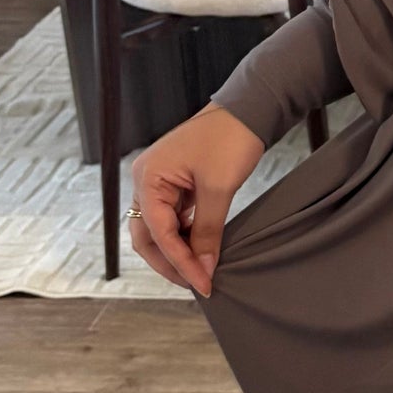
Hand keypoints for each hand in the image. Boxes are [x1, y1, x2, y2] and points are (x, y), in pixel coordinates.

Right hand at [129, 104, 263, 297]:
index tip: (202, 284)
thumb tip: (204, 266)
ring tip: (201, 271)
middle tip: (197, 284)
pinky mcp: (175, 183)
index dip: (180, 262)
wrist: (247, 109)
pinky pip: (173, 218)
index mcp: (148, 177)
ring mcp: (159, 181)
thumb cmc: (230, 138)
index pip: (158, 233)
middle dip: (170, 262)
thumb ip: (208, 230)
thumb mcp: (219, 188)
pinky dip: (185, 236)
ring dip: (177, 251)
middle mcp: (145, 180)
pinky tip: (201, 249)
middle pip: (148, 235)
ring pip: (159, 229)